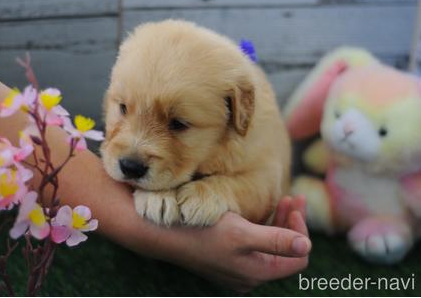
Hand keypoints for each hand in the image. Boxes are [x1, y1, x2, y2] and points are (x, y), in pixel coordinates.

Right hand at [165, 195, 309, 291]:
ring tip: (285, 200)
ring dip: (280, 223)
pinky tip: (264, 212)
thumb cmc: (202, 231)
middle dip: (293, 224)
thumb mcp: (241, 233)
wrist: (165, 233)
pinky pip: (255, 245)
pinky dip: (264, 228)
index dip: (301, 231)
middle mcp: (250, 275)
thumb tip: (308, 247)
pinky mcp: (227, 258)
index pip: (298, 257)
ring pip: (271, 247)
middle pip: (285, 251)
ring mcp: (238, 268)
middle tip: (295, 197)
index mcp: (257, 273)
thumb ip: (276, 240)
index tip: (294, 205)